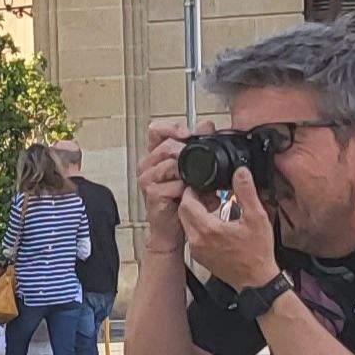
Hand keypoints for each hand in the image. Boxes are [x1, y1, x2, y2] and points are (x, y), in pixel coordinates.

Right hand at [138, 122, 192, 250]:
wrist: (173, 230)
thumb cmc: (181, 201)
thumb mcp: (194, 171)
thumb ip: (199, 147)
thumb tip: (207, 124)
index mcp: (155, 156)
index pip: (156, 131)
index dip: (172, 128)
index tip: (188, 134)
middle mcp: (147, 166)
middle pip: (166, 147)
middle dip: (187, 153)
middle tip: (203, 162)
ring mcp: (147, 180)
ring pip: (170, 164)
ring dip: (190, 173)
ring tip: (201, 184)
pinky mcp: (153, 195)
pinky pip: (175, 184)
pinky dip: (189, 189)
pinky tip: (195, 195)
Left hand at [177, 171, 278, 287]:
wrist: (256, 280)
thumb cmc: (258, 252)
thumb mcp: (257, 217)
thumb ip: (247, 192)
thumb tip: (240, 172)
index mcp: (208, 229)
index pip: (187, 202)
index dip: (192, 190)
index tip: (203, 184)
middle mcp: (197, 240)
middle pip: (183, 212)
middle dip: (191, 199)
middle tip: (207, 192)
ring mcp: (196, 250)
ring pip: (185, 223)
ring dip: (194, 212)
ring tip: (211, 204)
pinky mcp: (199, 256)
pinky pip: (191, 234)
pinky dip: (197, 224)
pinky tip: (213, 221)